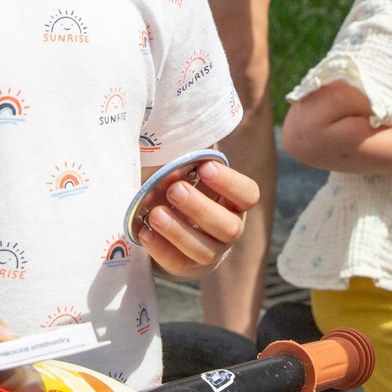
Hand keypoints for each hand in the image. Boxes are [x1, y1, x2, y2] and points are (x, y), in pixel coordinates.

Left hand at [143, 159, 261, 278]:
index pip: (248, 194)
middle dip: (200, 208)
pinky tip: (143, 231)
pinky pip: (178, 263)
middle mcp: (229, 229)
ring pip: (204, 249)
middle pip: (227, 226)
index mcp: (234, 201)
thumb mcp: (186, 167)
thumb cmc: (180, 186)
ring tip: (155, 213)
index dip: (230, 183)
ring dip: (179, 231)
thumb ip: (188, 152)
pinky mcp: (187, 268)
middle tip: (174, 189)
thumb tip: (177, 124)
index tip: (204, 168)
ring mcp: (211, 252)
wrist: (166, 225)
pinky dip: (160, 248)